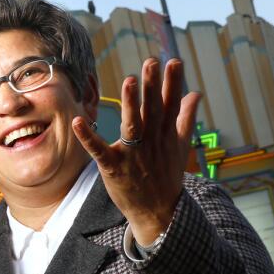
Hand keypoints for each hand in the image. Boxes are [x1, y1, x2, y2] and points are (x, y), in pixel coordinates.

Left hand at [72, 58, 201, 244]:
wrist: (158, 213)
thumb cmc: (166, 175)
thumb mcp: (180, 146)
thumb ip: (186, 118)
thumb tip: (195, 94)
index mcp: (165, 135)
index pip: (171, 104)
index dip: (172, 83)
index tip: (174, 61)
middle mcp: (151, 142)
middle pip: (153, 110)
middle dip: (152, 86)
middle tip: (151, 61)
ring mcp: (133, 155)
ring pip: (132, 126)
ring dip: (131, 104)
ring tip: (129, 81)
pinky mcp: (114, 168)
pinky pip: (99, 150)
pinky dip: (88, 137)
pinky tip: (77, 122)